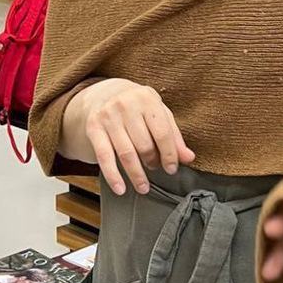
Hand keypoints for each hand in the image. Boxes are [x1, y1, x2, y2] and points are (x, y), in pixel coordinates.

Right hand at [68, 78, 194, 195]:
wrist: (103, 94)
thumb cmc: (137, 107)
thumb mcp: (158, 113)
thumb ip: (174, 135)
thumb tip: (189, 158)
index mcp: (146, 98)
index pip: (162, 132)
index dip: (170, 154)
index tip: (172, 169)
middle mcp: (126, 105)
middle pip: (144, 144)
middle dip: (152, 162)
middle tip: (155, 167)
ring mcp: (108, 116)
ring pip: (125, 153)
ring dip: (136, 174)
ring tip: (143, 187)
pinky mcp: (93, 128)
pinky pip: (104, 157)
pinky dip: (113, 176)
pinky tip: (120, 188)